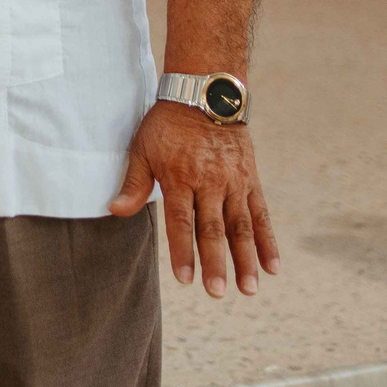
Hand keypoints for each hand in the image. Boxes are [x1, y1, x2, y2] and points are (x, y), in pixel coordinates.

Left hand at [109, 102, 280, 298]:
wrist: (205, 94)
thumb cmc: (167, 125)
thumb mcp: (142, 148)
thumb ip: (134, 183)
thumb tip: (115, 210)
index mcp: (179, 176)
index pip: (181, 220)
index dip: (183, 250)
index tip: (185, 278)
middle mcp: (210, 182)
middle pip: (213, 228)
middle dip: (216, 262)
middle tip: (217, 292)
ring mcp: (234, 182)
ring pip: (241, 226)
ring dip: (246, 260)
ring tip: (249, 289)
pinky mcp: (250, 180)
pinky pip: (261, 215)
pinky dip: (267, 241)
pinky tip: (272, 267)